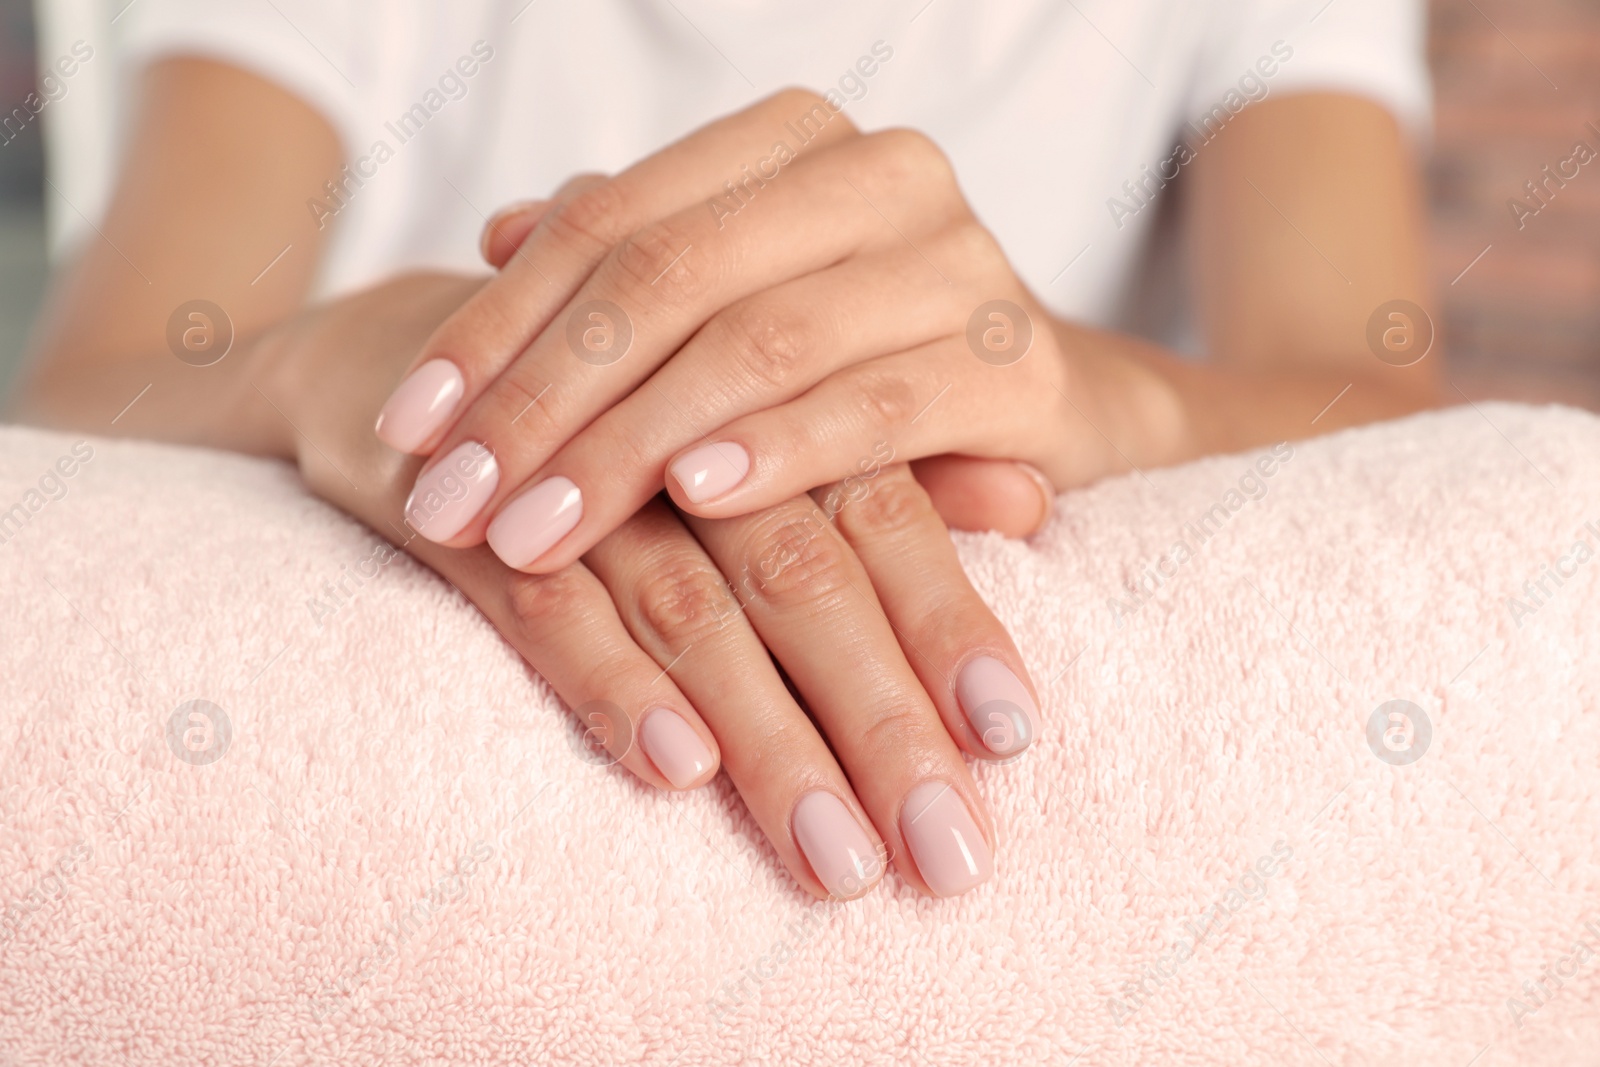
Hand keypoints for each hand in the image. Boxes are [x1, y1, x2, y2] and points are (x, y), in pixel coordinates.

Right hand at [261, 272, 1043, 898]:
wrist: (421, 355)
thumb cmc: (626, 409)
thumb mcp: (757, 423)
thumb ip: (891, 467)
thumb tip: (1035, 499)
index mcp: (766, 402)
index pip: (884, 515)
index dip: (951, 626)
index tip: (1014, 741)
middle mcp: (684, 433)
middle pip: (805, 573)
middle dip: (880, 722)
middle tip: (948, 850)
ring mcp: (571, 469)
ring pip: (690, 604)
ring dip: (768, 739)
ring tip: (837, 859)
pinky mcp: (467, 506)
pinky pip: (542, 602)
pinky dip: (611, 680)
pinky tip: (677, 767)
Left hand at [375, 89, 1090, 574]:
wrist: (1052, 400)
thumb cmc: (866, 349)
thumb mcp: (743, 293)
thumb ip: (639, 254)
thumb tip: (498, 235)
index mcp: (793, 142)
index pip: (609, 221)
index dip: (496, 326)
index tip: (409, 428)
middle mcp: (880, 175)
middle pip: (669, 278)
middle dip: (544, 401)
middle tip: (454, 504)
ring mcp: (959, 263)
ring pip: (759, 344)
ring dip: (632, 447)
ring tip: (536, 529)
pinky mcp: (1020, 365)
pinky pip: (880, 409)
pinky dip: (781, 452)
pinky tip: (692, 498)